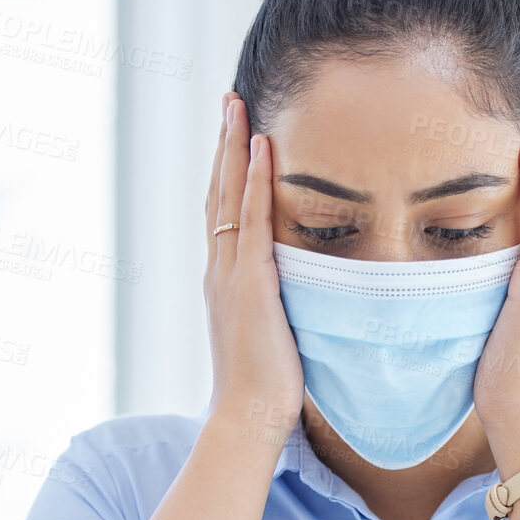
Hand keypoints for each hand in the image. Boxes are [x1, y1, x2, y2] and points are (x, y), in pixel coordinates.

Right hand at [203, 93, 304, 439]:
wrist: (249, 418)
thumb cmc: (268, 386)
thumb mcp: (274, 331)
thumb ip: (281, 303)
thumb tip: (302, 291)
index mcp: (225, 280)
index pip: (223, 211)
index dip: (227, 170)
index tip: (236, 133)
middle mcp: (219, 270)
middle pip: (217, 192)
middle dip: (223, 144)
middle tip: (229, 100)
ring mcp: (230, 275)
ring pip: (227, 196)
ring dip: (232, 147)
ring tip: (237, 106)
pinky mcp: (249, 285)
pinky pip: (251, 222)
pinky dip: (253, 183)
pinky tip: (261, 149)